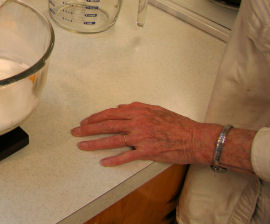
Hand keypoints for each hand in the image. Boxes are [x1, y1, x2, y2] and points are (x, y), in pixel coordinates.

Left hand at [70, 102, 220, 166]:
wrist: (194, 137)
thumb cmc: (176, 123)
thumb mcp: (155, 109)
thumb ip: (136, 108)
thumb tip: (119, 109)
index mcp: (137, 111)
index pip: (110, 114)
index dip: (95, 118)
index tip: (84, 121)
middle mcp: (137, 122)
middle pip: (106, 125)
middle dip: (88, 129)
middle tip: (75, 132)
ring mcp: (141, 137)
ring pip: (112, 140)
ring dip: (94, 143)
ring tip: (82, 146)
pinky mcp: (146, 151)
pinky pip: (127, 156)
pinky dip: (114, 159)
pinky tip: (103, 162)